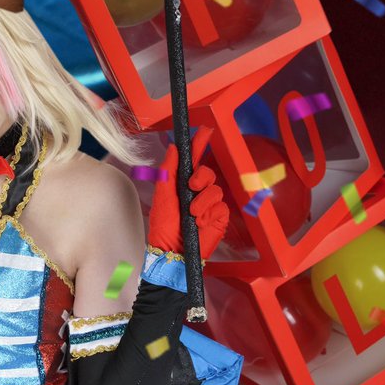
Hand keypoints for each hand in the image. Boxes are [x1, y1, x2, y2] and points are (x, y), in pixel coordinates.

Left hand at [147, 142, 229, 259]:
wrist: (173, 252)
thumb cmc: (164, 228)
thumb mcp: (163, 196)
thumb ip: (168, 171)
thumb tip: (174, 148)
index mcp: (182, 185)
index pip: (194, 160)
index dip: (200, 145)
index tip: (205, 131)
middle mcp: (197, 192)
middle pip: (207, 172)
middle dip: (201, 177)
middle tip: (191, 187)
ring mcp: (209, 204)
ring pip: (215, 189)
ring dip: (202, 201)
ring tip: (192, 215)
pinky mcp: (218, 216)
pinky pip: (220, 205)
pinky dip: (208, 213)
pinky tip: (200, 223)